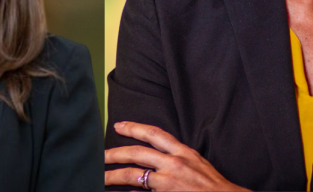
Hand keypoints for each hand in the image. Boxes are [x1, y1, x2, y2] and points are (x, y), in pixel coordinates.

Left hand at [105, 122, 248, 190]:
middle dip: (115, 153)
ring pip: (132, 175)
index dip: (135, 128)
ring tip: (99, 176)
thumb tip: (159, 158)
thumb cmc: (213, 187)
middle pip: (137, 153)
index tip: (119, 125)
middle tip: (99, 155)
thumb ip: (179, 158)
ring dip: (112, 175)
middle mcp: (174, 165)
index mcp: (183, 153)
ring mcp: (168, 183)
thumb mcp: (198, 164)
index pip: (155, 134)